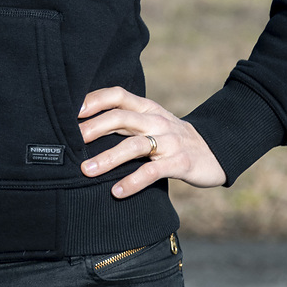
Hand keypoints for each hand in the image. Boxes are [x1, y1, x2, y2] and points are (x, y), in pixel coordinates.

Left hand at [77, 87, 226, 198]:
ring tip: (86, 169)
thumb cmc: (170, 137)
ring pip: (135, 145)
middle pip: (122, 117)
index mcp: (147, 108)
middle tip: (72, 140)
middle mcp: (157, 121)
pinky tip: (117, 191)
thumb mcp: (150, 122)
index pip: (118, 95)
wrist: (214, 151)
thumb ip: (123, 122)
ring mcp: (170, 142)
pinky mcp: (180, 163)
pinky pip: (153, 172)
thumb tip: (82, 127)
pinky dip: (133, 182)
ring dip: (108, 158)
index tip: (72, 111)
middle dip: (95, 128)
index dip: (95, 100)